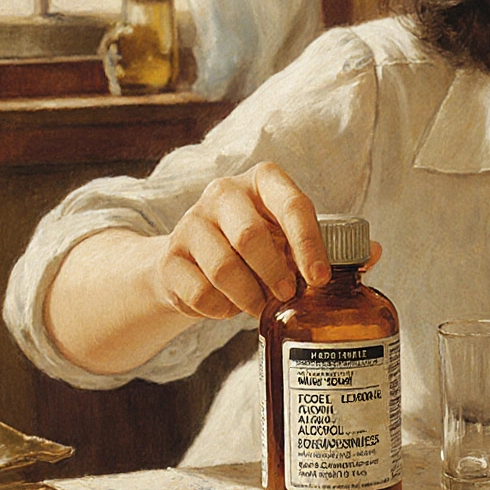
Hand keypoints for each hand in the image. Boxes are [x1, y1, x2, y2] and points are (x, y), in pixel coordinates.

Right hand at [154, 161, 329, 319]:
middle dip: (274, 272)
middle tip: (287, 295)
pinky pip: (200, 293)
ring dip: (248, 296)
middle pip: (249, 235)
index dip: (309, 245)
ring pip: (223, 268)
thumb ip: (302, 250)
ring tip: (261, 306)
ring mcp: (191, 222)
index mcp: (263, 180)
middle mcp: (224, 192)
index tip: (319, 278)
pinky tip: (230, 305)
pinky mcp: (169, 256)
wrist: (197, 258)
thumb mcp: (284, 236)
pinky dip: (221, 308)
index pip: (292, 206)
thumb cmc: (257, 246)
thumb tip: (320, 281)